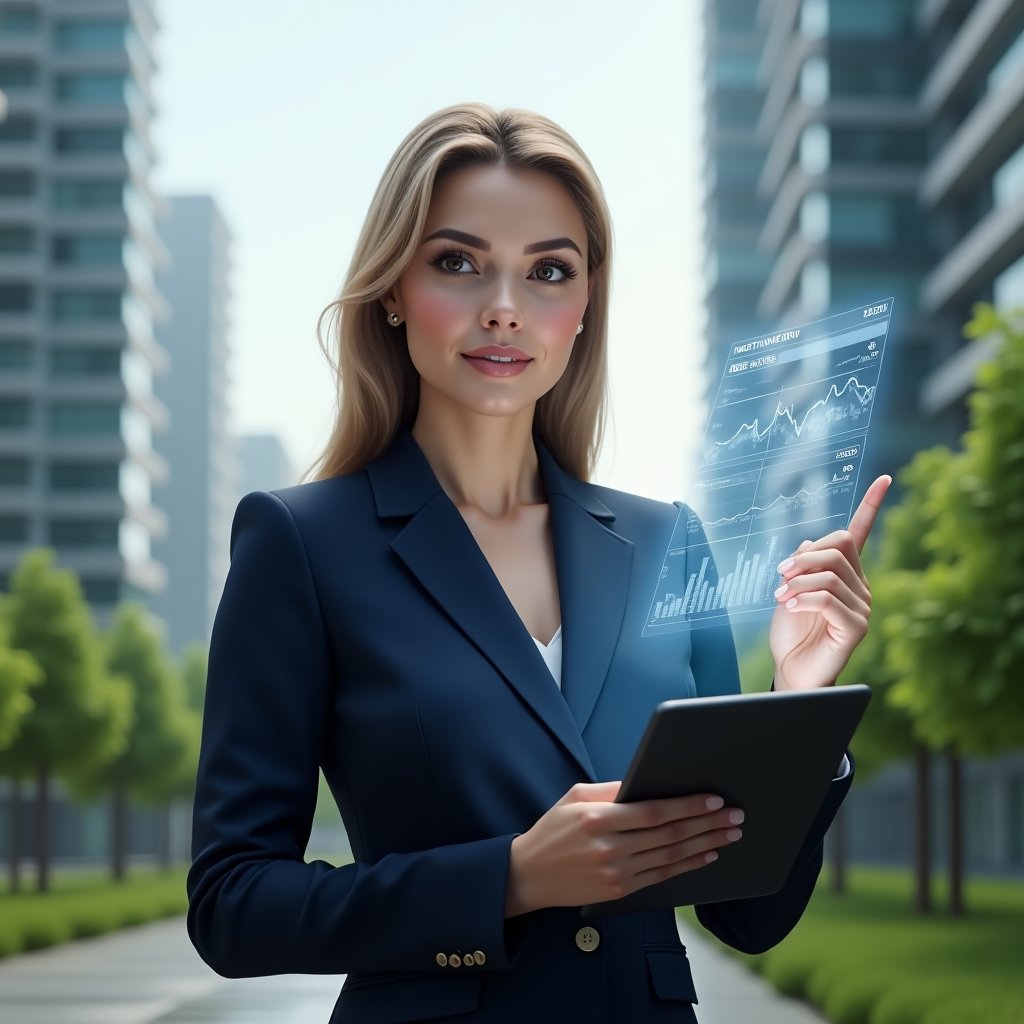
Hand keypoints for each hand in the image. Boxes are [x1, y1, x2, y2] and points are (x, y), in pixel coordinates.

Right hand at [504, 781, 743, 915]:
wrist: (529, 874)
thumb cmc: (553, 830)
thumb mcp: (575, 798)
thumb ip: (612, 790)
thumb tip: (646, 783)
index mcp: (598, 819)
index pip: (653, 812)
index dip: (687, 806)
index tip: (713, 800)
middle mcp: (610, 848)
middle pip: (669, 835)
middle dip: (707, 824)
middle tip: (735, 816)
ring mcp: (616, 872)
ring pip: (671, 856)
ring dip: (705, 845)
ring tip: (729, 834)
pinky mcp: (620, 890)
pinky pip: (662, 876)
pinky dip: (688, 865)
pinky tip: (706, 856)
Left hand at [770, 475, 891, 690]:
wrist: (791, 670)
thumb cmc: (792, 632)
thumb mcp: (790, 588)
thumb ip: (801, 565)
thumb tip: (808, 544)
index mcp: (846, 573)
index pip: (860, 533)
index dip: (871, 505)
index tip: (884, 478)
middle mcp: (861, 586)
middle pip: (839, 545)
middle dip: (804, 555)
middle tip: (780, 575)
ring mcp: (862, 607)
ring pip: (830, 572)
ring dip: (797, 580)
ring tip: (780, 595)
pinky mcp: (857, 627)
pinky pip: (829, 598)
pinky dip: (803, 597)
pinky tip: (789, 605)